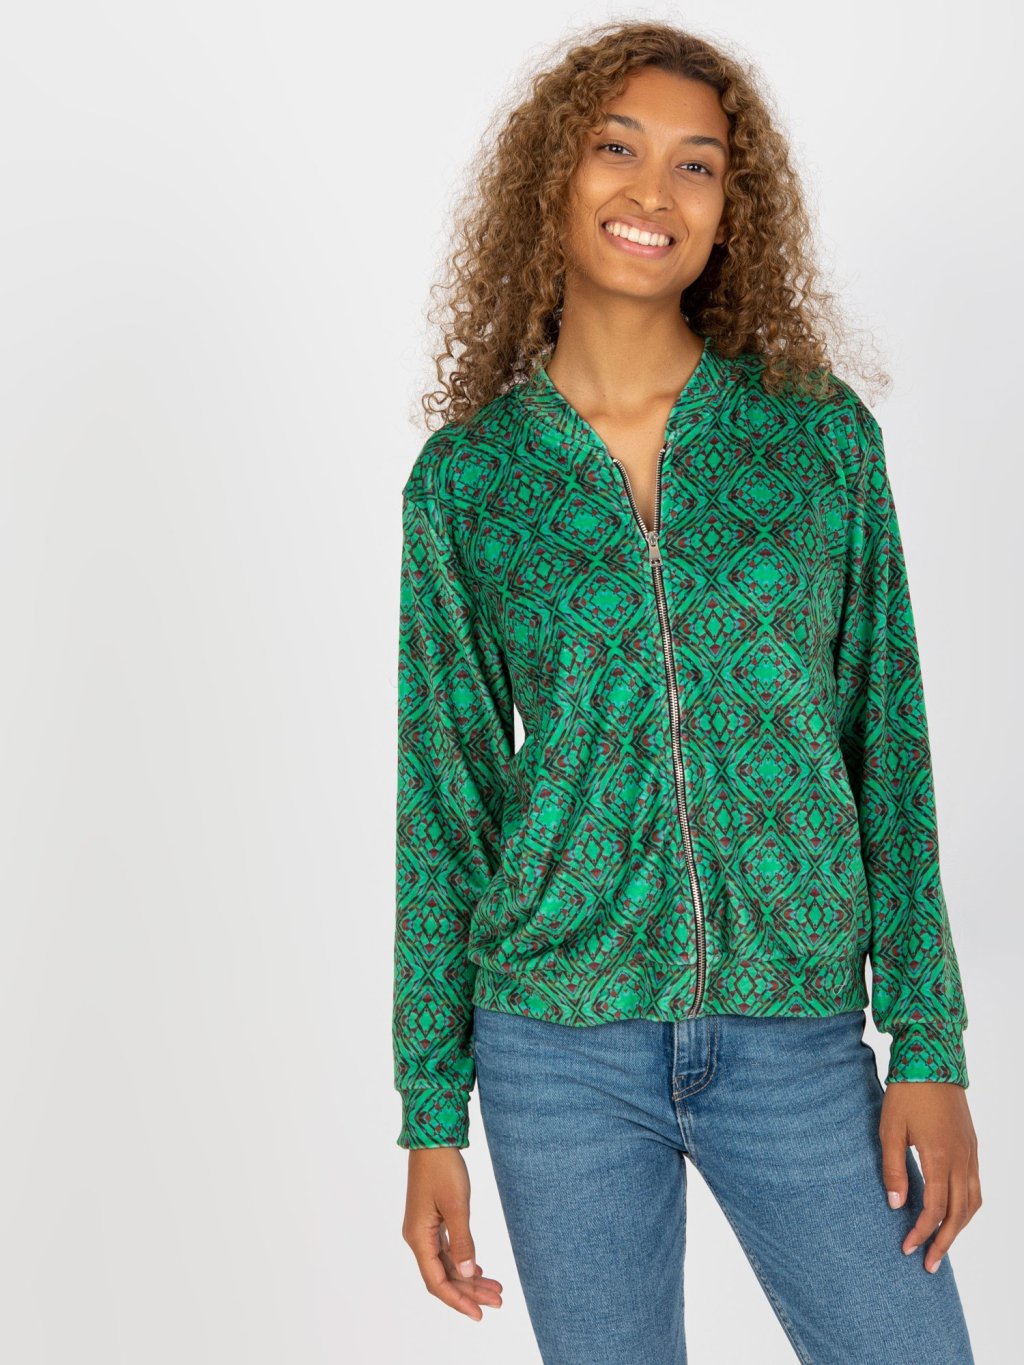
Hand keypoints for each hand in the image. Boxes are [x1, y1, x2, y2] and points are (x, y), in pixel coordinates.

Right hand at [401, 1146, 503, 1320]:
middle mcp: (418, 1238)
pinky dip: (464, 1261)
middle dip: (470, 1291)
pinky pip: (447, 1250)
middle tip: (498, 1301)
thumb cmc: (443, 1168)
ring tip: (496, 1289)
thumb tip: (467, 1274)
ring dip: (470, 1277)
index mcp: (418, 1238)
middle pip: (444, 1276)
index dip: (457, 1300)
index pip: (436, 1282)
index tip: (479, 1314)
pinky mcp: (433, 1220)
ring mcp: (425, 1229)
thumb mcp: (457, 1205)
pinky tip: (478, 1269)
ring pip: (448, 1264)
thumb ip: (463, 1242)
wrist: (433, 1138)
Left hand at [879, 1081, 981, 1272]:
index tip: (907, 1248)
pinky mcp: (973, 1146)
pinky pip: (977, 1186)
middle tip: (929, 1266)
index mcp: (939, 1157)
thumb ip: (892, 1168)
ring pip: (973, 1203)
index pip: (935, 1208)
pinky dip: (968, 1208)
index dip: (922, 1232)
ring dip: (959, 1229)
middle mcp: (962, 1159)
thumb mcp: (889, 1128)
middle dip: (944, 1242)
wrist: (931, 1059)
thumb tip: (895, 1204)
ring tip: (942, 1246)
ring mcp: (971, 1153)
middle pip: (959, 1214)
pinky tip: (955, 1214)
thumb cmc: (906, 1093)